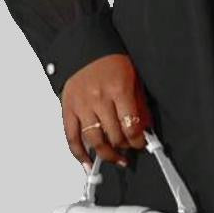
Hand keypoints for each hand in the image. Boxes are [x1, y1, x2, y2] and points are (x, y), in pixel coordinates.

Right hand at [60, 54, 153, 169]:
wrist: (85, 48)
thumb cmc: (111, 62)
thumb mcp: (133, 79)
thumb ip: (140, 105)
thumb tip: (145, 130)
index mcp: (118, 89)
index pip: (131, 126)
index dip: (138, 141)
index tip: (141, 144)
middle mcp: (98, 99)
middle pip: (114, 135)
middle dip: (125, 147)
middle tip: (129, 149)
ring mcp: (81, 105)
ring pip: (95, 140)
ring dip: (107, 155)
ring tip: (116, 159)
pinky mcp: (68, 109)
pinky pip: (72, 137)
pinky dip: (79, 154)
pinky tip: (87, 164)